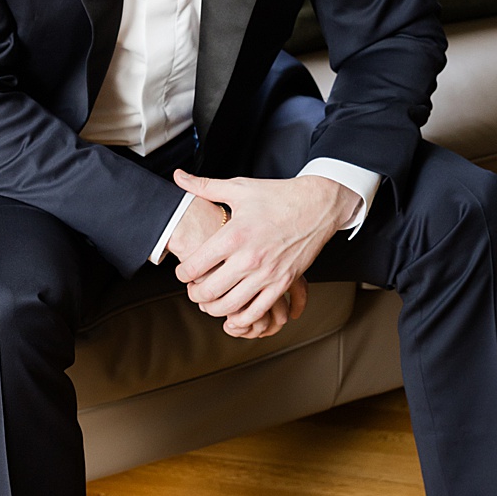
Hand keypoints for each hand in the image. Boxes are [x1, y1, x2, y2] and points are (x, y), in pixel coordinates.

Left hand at [166, 169, 357, 337]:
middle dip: (194, 294)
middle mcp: (250, 258)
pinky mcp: (283, 283)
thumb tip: (178, 177)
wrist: (318, 205)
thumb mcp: (239, 188)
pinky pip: (258, 311)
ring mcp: (268, 273)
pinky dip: (242, 318)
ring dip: (214, 308)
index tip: (183, 272)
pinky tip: (235, 314)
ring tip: (210, 302)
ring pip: (231, 305)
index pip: (195, 266)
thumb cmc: (278, 196)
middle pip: (209, 290)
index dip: (182, 273)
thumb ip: (204, 186)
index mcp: (234, 235)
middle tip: (193, 290)